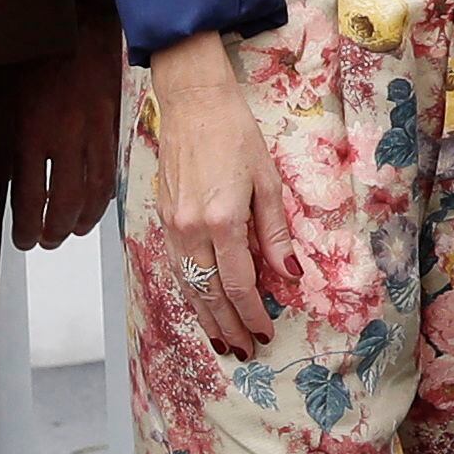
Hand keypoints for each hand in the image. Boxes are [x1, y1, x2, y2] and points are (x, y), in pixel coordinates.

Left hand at [10, 45, 115, 248]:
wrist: (82, 22)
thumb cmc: (38, 53)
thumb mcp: (10, 96)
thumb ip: (12, 139)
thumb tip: (12, 179)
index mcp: (32, 132)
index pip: (30, 197)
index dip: (26, 227)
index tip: (22, 240)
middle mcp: (66, 137)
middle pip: (66, 202)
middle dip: (55, 230)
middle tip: (46, 241)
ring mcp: (94, 132)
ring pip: (94, 192)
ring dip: (84, 219)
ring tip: (72, 231)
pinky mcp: (112, 126)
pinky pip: (110, 170)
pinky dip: (103, 195)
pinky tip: (95, 204)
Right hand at [145, 37, 290, 352]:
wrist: (192, 103)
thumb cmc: (236, 135)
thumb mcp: (268, 182)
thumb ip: (276, 233)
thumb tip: (290, 274)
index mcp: (222, 220)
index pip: (239, 283)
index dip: (252, 313)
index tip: (265, 332)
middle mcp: (191, 229)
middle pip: (210, 293)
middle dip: (228, 326)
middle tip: (244, 350)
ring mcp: (172, 226)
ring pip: (188, 285)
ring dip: (205, 317)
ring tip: (221, 341)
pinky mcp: (163, 218)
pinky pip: (175, 267)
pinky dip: (189, 291)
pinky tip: (200, 305)